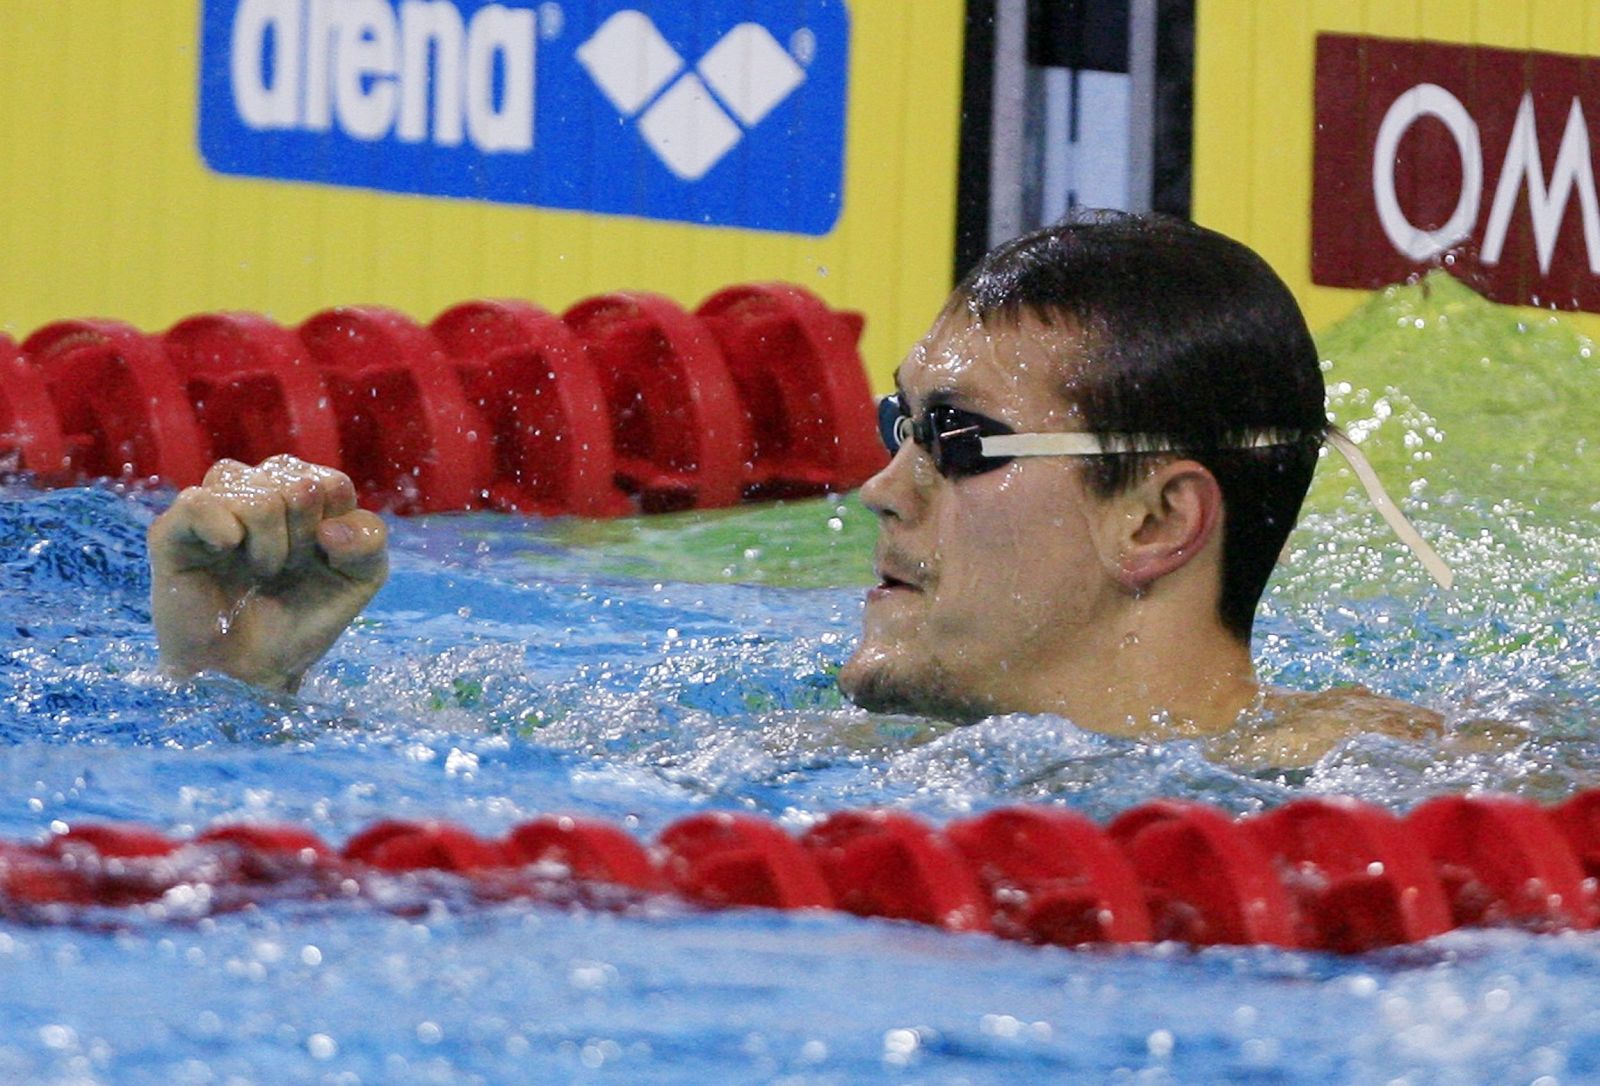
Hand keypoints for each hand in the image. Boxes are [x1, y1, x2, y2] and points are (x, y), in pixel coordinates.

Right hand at [148, 456, 388, 691]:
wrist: (250, 670)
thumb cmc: (301, 618)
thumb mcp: (358, 579)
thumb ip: (369, 541)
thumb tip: (331, 529)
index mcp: (304, 493)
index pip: (330, 482)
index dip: (333, 528)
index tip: (321, 562)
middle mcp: (258, 489)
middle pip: (297, 484)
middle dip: (302, 539)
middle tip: (284, 570)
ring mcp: (215, 504)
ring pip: (256, 493)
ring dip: (268, 544)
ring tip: (258, 569)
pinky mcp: (173, 529)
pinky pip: (200, 501)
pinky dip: (222, 529)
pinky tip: (226, 549)